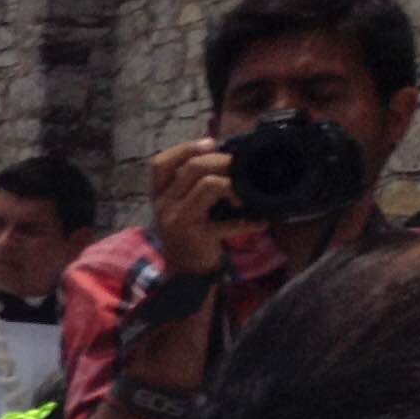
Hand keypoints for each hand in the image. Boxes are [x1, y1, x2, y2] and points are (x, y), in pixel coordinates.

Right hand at [149, 139, 236, 277]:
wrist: (184, 273)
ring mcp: (179, 220)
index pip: (161, 163)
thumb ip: (190, 184)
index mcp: (159, 194)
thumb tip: (222, 154)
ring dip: (233, 185)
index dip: (186, 148)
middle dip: (223, 162)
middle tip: (240, 168)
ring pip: (208, 185)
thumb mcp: (180, 206)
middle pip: (193, 167)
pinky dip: (248, 222)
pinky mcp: (197, 236)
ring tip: (245, 196)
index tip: (212, 145)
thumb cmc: (188, 233)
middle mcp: (165, 204)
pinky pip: (228, 223)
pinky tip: (260, 223)